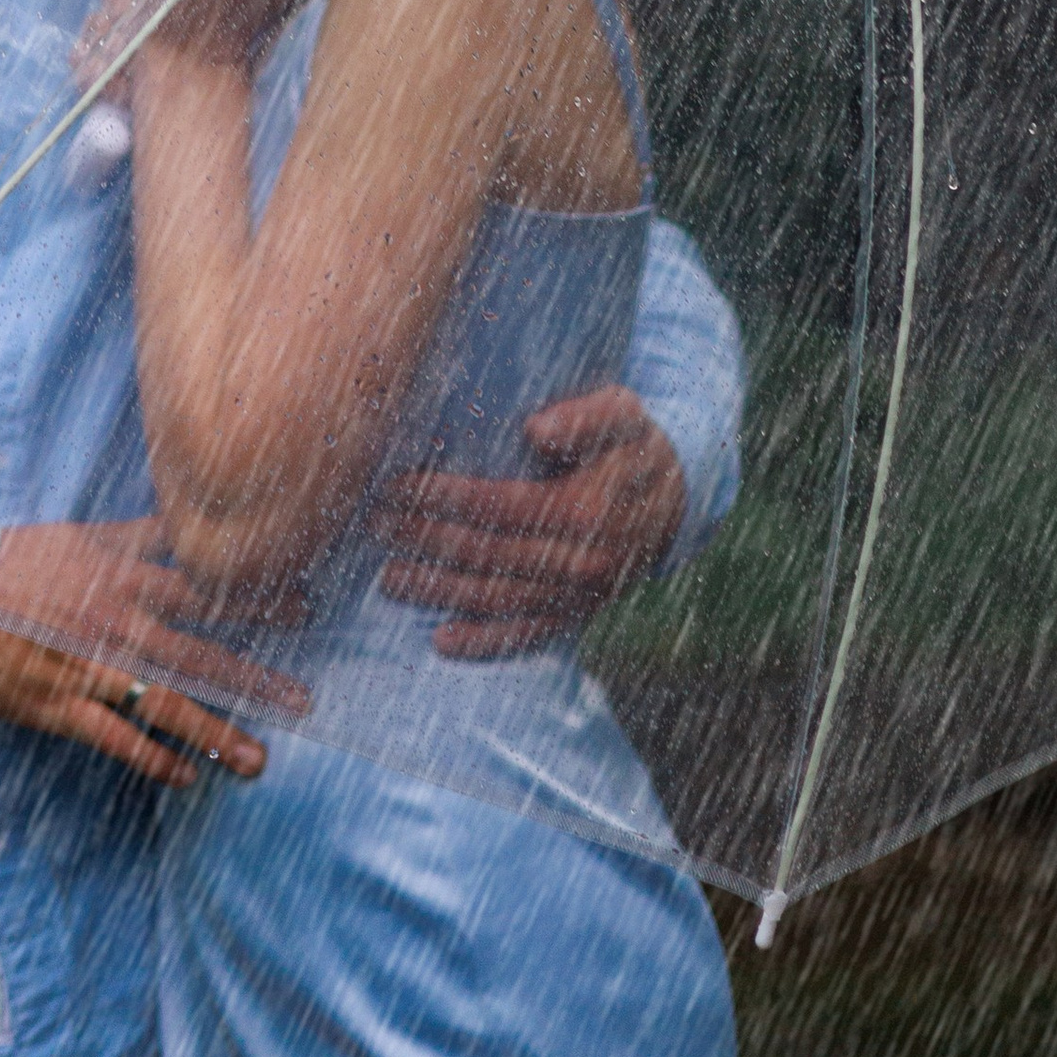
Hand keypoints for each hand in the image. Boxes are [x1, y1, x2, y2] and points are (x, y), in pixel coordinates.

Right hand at [0, 519, 308, 785]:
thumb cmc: (18, 561)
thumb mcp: (84, 535)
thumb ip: (140, 536)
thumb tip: (190, 518)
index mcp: (124, 579)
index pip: (205, 588)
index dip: (257, 599)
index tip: (305, 609)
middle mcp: (116, 625)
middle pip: (199, 654)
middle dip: (254, 679)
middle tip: (303, 701)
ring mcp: (89, 668)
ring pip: (164, 704)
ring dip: (215, 734)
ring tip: (259, 760)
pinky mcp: (59, 705)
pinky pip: (115, 738)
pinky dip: (153, 759)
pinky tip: (187, 777)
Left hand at [371, 386, 685, 659]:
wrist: (683, 497)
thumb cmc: (637, 442)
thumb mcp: (624, 412)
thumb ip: (584, 416)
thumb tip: (535, 428)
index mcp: (585, 511)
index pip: (497, 506)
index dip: (441, 498)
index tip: (395, 484)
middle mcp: (580, 563)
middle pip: (487, 555)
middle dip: (424, 541)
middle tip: (373, 525)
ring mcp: (578, 596)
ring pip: (497, 600)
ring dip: (440, 592)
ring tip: (388, 579)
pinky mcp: (578, 616)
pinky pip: (528, 637)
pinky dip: (484, 643)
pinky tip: (442, 643)